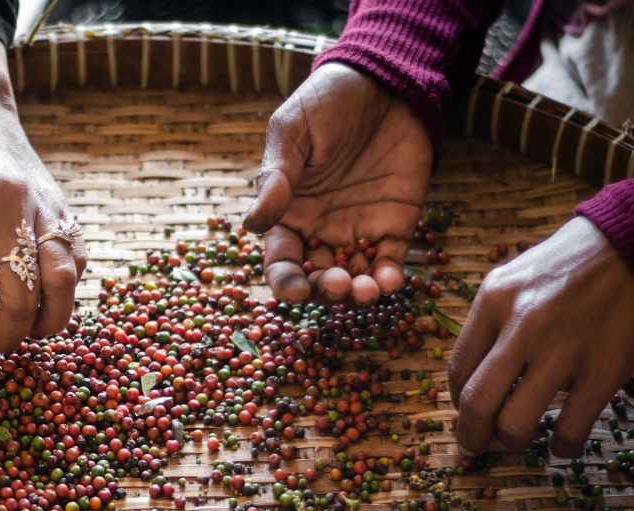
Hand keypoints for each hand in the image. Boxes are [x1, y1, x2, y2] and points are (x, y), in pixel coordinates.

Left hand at [0, 29, 86, 369]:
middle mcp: (11, 206)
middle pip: (23, 295)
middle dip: (5, 336)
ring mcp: (45, 204)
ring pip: (62, 281)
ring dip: (45, 321)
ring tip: (22, 331)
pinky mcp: (64, 207)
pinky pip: (76, 260)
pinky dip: (64, 291)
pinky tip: (42, 299)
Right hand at [245, 63, 432, 305]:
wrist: (384, 81)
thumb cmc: (327, 102)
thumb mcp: (292, 132)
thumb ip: (276, 178)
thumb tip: (251, 224)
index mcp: (288, 213)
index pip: (281, 260)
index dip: (284, 281)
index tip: (294, 291)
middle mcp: (320, 230)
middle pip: (316, 278)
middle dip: (324, 291)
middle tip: (336, 284)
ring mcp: (358, 230)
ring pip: (354, 278)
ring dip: (358, 294)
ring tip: (366, 291)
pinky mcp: (395, 225)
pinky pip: (391, 261)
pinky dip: (391, 279)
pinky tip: (391, 282)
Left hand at [448, 217, 633, 457]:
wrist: (627, 247)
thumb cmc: (564, 267)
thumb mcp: (510, 281)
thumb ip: (487, 325)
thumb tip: (469, 382)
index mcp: (493, 301)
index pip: (458, 369)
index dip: (457, 401)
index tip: (465, 412)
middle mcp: (523, 325)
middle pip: (478, 402)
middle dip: (471, 435)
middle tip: (475, 446)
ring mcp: (565, 349)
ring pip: (517, 422)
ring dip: (512, 442)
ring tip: (517, 440)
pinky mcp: (605, 368)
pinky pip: (572, 426)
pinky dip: (563, 446)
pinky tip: (561, 445)